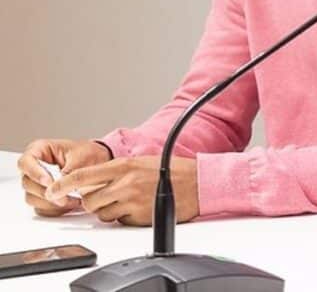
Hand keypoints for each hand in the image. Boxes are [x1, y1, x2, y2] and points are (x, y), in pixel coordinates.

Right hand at [17, 139, 110, 216]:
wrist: (100, 163)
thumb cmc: (90, 153)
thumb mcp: (83, 157)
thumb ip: (69, 173)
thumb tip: (55, 189)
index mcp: (40, 150)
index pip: (25, 162)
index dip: (35, 173)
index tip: (49, 182)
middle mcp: (34, 167)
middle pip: (27, 183)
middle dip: (46, 192)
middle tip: (64, 197)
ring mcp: (36, 183)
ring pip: (32, 198)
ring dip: (52, 203)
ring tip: (74, 200)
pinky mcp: (42, 196)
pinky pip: (41, 208)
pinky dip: (55, 209)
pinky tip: (71, 204)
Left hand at [46, 156, 198, 225]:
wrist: (198, 182)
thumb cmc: (173, 170)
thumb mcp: (141, 162)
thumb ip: (116, 171)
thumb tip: (92, 182)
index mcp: (124, 165)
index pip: (83, 176)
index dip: (63, 185)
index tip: (51, 190)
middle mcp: (126, 182)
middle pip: (90, 200)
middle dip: (93, 202)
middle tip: (107, 197)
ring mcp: (132, 200)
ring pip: (103, 214)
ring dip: (110, 210)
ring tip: (128, 201)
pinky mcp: (140, 216)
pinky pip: (120, 221)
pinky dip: (125, 217)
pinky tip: (139, 207)